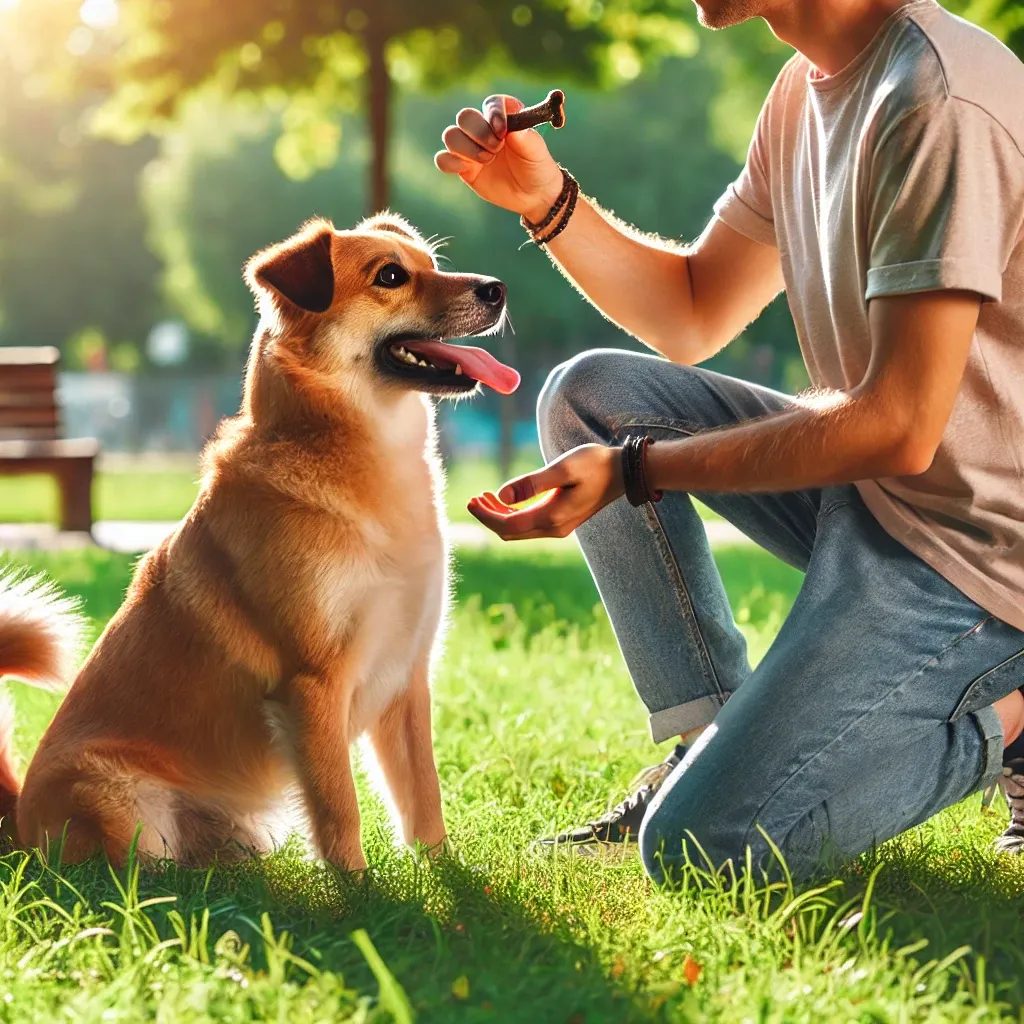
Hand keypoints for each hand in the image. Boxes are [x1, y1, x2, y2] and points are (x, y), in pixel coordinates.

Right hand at [434, 94, 563, 220]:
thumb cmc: (536, 167)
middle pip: (465, 117)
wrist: (532, 195)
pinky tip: (466, 169)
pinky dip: (449, 162)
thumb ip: (526, 139)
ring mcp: (470, 147)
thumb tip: (513, 130)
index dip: (493, 114)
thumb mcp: (537, 152)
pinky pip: (443, 159)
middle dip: (478, 132)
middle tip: (496, 149)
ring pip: (451, 136)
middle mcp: (483, 128)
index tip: (502, 131)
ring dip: (466, 148)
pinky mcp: (463, 167)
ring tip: (487, 161)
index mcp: (503, 117)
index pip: (491, 104)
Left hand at [467, 444, 623, 540]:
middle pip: (510, 532)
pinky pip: (529, 524)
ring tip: (484, 496)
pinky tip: (506, 500)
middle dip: (489, 517)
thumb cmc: (594, 464)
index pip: (507, 525)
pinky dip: (513, 514)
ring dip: (499, 516)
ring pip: (518, 530)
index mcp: (552, 517)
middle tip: (473, 498)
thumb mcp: (562, 468)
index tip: (471, 500)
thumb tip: (502, 495)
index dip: (486, 515)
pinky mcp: (561, 521)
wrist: (623, 472)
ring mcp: (558, 527)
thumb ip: (532, 483)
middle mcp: (554, 528)